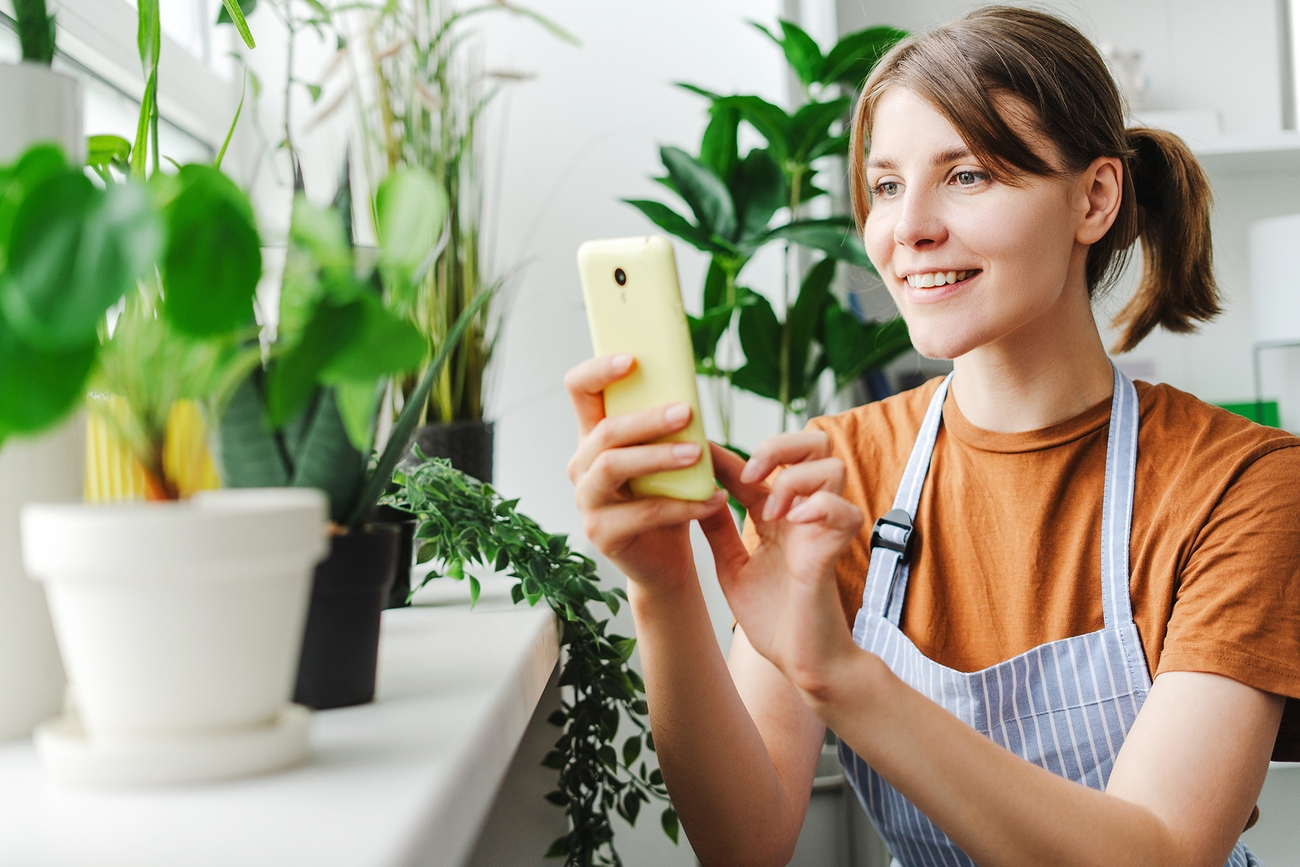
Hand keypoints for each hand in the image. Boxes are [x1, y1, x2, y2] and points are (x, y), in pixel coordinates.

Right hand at [565, 354, 728, 591]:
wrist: (665, 558)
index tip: (631, 359)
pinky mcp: (600, 533)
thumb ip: (669, 427)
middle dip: (647, 419)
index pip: (579, 390)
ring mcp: (586, 500)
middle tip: (686, 412)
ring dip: (657, 457)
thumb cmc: (667, 496)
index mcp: (594, 436)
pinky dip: (682, 505)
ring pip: (611, 467)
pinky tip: (713, 499)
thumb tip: (690, 394)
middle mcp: (581, 465)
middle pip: (604, 431)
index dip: (597, 371)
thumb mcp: (667, 455)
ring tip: (696, 454)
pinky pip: (640, 513)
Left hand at [699, 433, 862, 700]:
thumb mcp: (732, 568)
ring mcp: (823, 531)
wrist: (801, 663)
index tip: (700, 452)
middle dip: (781, 445)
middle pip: (814, 445)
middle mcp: (804, 515)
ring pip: (831, 467)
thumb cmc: (774, 620)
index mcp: (778, 517)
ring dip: (796, 479)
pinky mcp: (835, 552)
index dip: (732, 454)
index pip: (762, 465)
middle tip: (751, 473)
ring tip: (770, 510)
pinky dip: (820, 507)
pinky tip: (792, 521)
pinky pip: (845, 511)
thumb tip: (695, 497)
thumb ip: (719, 532)